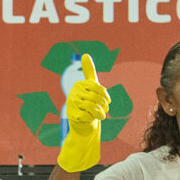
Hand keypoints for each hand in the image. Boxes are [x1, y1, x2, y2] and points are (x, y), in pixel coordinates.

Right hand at [57, 54, 109, 172]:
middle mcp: (73, 93)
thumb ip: (88, 71)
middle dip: (103, 105)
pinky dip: (93, 119)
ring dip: (100, 113)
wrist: (83, 124)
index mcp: (79, 85)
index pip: (98, 87)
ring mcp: (72, 104)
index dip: (105, 95)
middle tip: (105, 110)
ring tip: (101, 116)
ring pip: (93, 106)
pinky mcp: (72, 115)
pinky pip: (89, 115)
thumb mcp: (91, 87)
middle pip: (96, 97)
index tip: (107, 101)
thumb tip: (85, 54)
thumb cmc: (88, 104)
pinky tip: (91, 119)